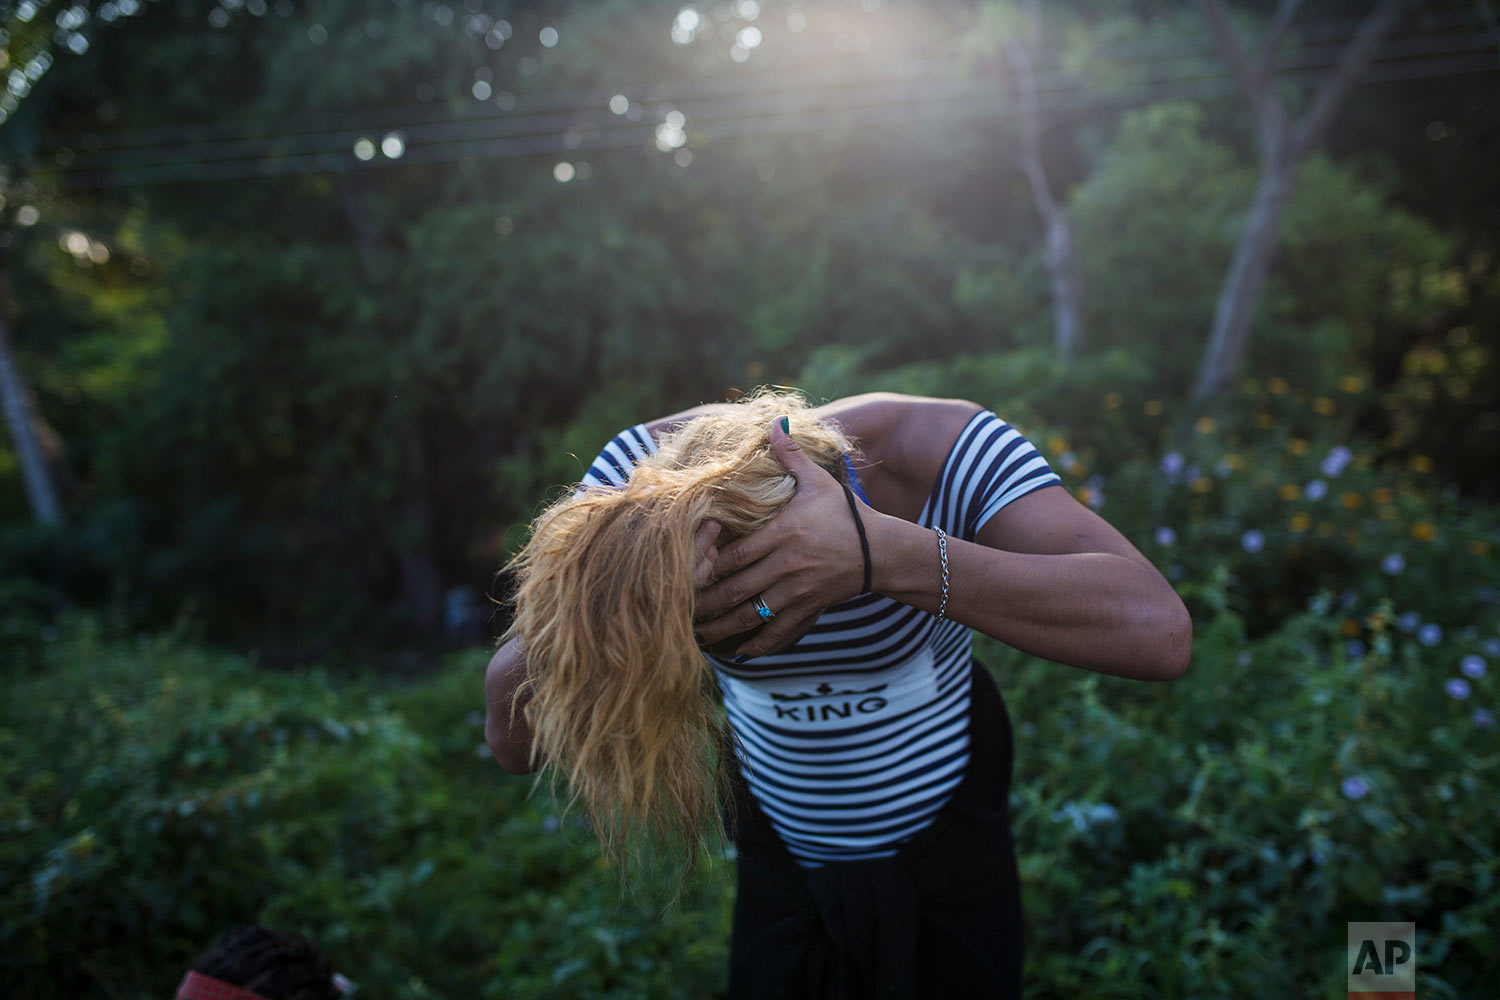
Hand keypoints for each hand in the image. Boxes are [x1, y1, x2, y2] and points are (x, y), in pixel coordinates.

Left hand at [693, 417, 867, 659]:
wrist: (881, 550)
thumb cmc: (845, 513)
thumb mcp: (819, 481)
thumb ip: (792, 455)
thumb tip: (775, 421)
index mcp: (782, 533)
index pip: (734, 554)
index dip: (705, 566)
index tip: (682, 573)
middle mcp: (786, 565)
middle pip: (736, 589)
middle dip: (705, 603)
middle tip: (676, 611)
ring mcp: (798, 590)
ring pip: (752, 614)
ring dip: (723, 629)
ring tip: (697, 636)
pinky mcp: (810, 608)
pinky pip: (780, 631)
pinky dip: (759, 645)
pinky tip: (741, 654)